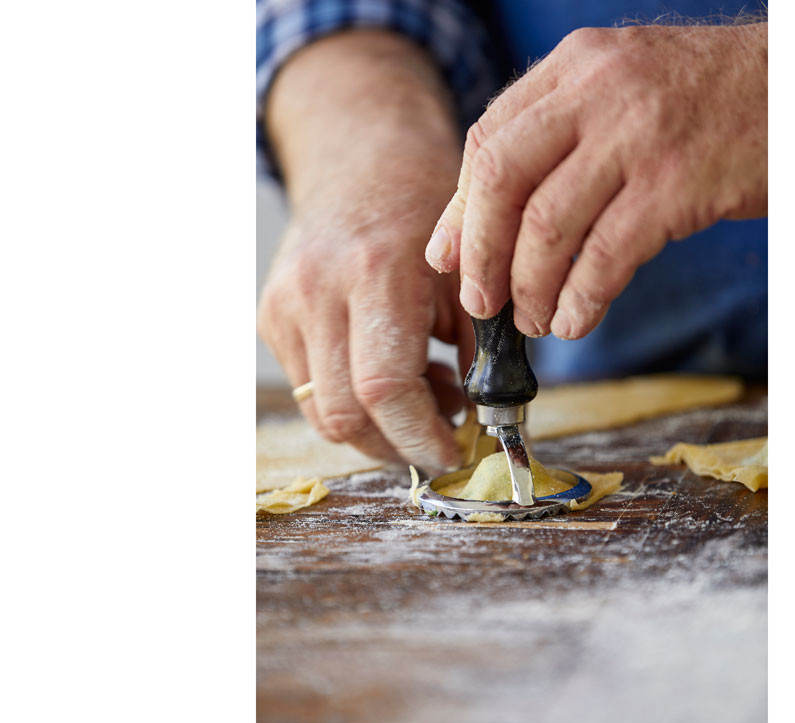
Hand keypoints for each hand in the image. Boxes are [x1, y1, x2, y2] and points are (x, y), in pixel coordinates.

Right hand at [258, 31, 471, 473]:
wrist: (362, 162)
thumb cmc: (427, 212)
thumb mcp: (471, 273)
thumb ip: (483, 349)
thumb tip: (488, 420)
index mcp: (376, 272)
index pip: (384, 387)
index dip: (420, 436)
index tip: (454, 454)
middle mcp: (317, 290)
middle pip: (344, 413)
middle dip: (399, 446)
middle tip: (444, 439)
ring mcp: (284, 305)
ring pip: (323, 410)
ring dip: (378, 428)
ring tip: (430, 397)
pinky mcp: (272, 317)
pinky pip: (312, 386)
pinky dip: (356, 400)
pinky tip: (397, 371)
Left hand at [425, 22, 766, 338]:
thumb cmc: (705, 102)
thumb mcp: (621, 94)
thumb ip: (555, 138)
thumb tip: (482, 215)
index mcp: (573, 67)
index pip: (488, 139)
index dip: (460, 210)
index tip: (449, 259)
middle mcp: (597, 92)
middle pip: (501, 180)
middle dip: (481, 252)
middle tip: (482, 303)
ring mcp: (638, 136)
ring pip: (548, 225)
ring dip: (530, 287)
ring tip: (534, 320)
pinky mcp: (679, 184)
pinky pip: (607, 254)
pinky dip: (582, 297)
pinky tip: (576, 320)